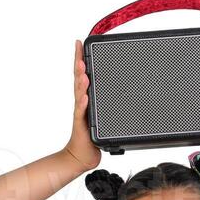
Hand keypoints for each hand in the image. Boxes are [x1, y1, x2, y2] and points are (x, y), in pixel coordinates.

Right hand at [63, 39, 101, 174]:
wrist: (82, 156)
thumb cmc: (91, 138)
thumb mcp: (103, 117)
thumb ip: (107, 105)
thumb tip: (121, 93)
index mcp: (85, 100)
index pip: (82, 76)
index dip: (80, 58)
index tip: (80, 43)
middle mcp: (81, 103)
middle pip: (78, 80)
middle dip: (78, 64)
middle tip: (80, 51)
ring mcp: (80, 113)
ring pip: (79, 94)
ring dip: (81, 82)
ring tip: (83, 70)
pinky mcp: (81, 125)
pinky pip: (81, 113)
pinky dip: (83, 105)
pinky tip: (85, 96)